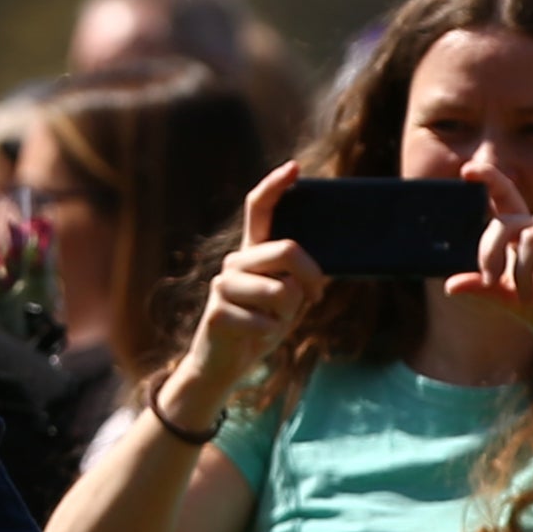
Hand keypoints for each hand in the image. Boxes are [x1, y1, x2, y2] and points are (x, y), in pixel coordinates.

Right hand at [171, 162, 321, 421]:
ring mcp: (223, 285)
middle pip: (287, 249)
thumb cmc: (260, 326)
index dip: (276, 186)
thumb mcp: (287, 299)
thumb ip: (296, 279)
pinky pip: (267, 322)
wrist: (224, 364)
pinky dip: (271, 335)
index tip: (295, 168)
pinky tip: (254, 337)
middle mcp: (235, 261)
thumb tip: (314, 274)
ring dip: (288, 315)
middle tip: (314, 297)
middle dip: (312, 276)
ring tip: (272, 322)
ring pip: (282, 291)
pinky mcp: (218, 312)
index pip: (259, 209)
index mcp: (252, 253)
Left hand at [444, 166, 532, 364]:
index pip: (505, 198)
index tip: (467, 169)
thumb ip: (483, 289)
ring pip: (529, 238)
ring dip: (522, 272)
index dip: (489, 179)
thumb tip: (450, 285)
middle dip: (489, 252)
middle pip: (506, 223)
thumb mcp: (509, 300)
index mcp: (524, 233)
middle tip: (488, 280)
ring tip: (531, 294)